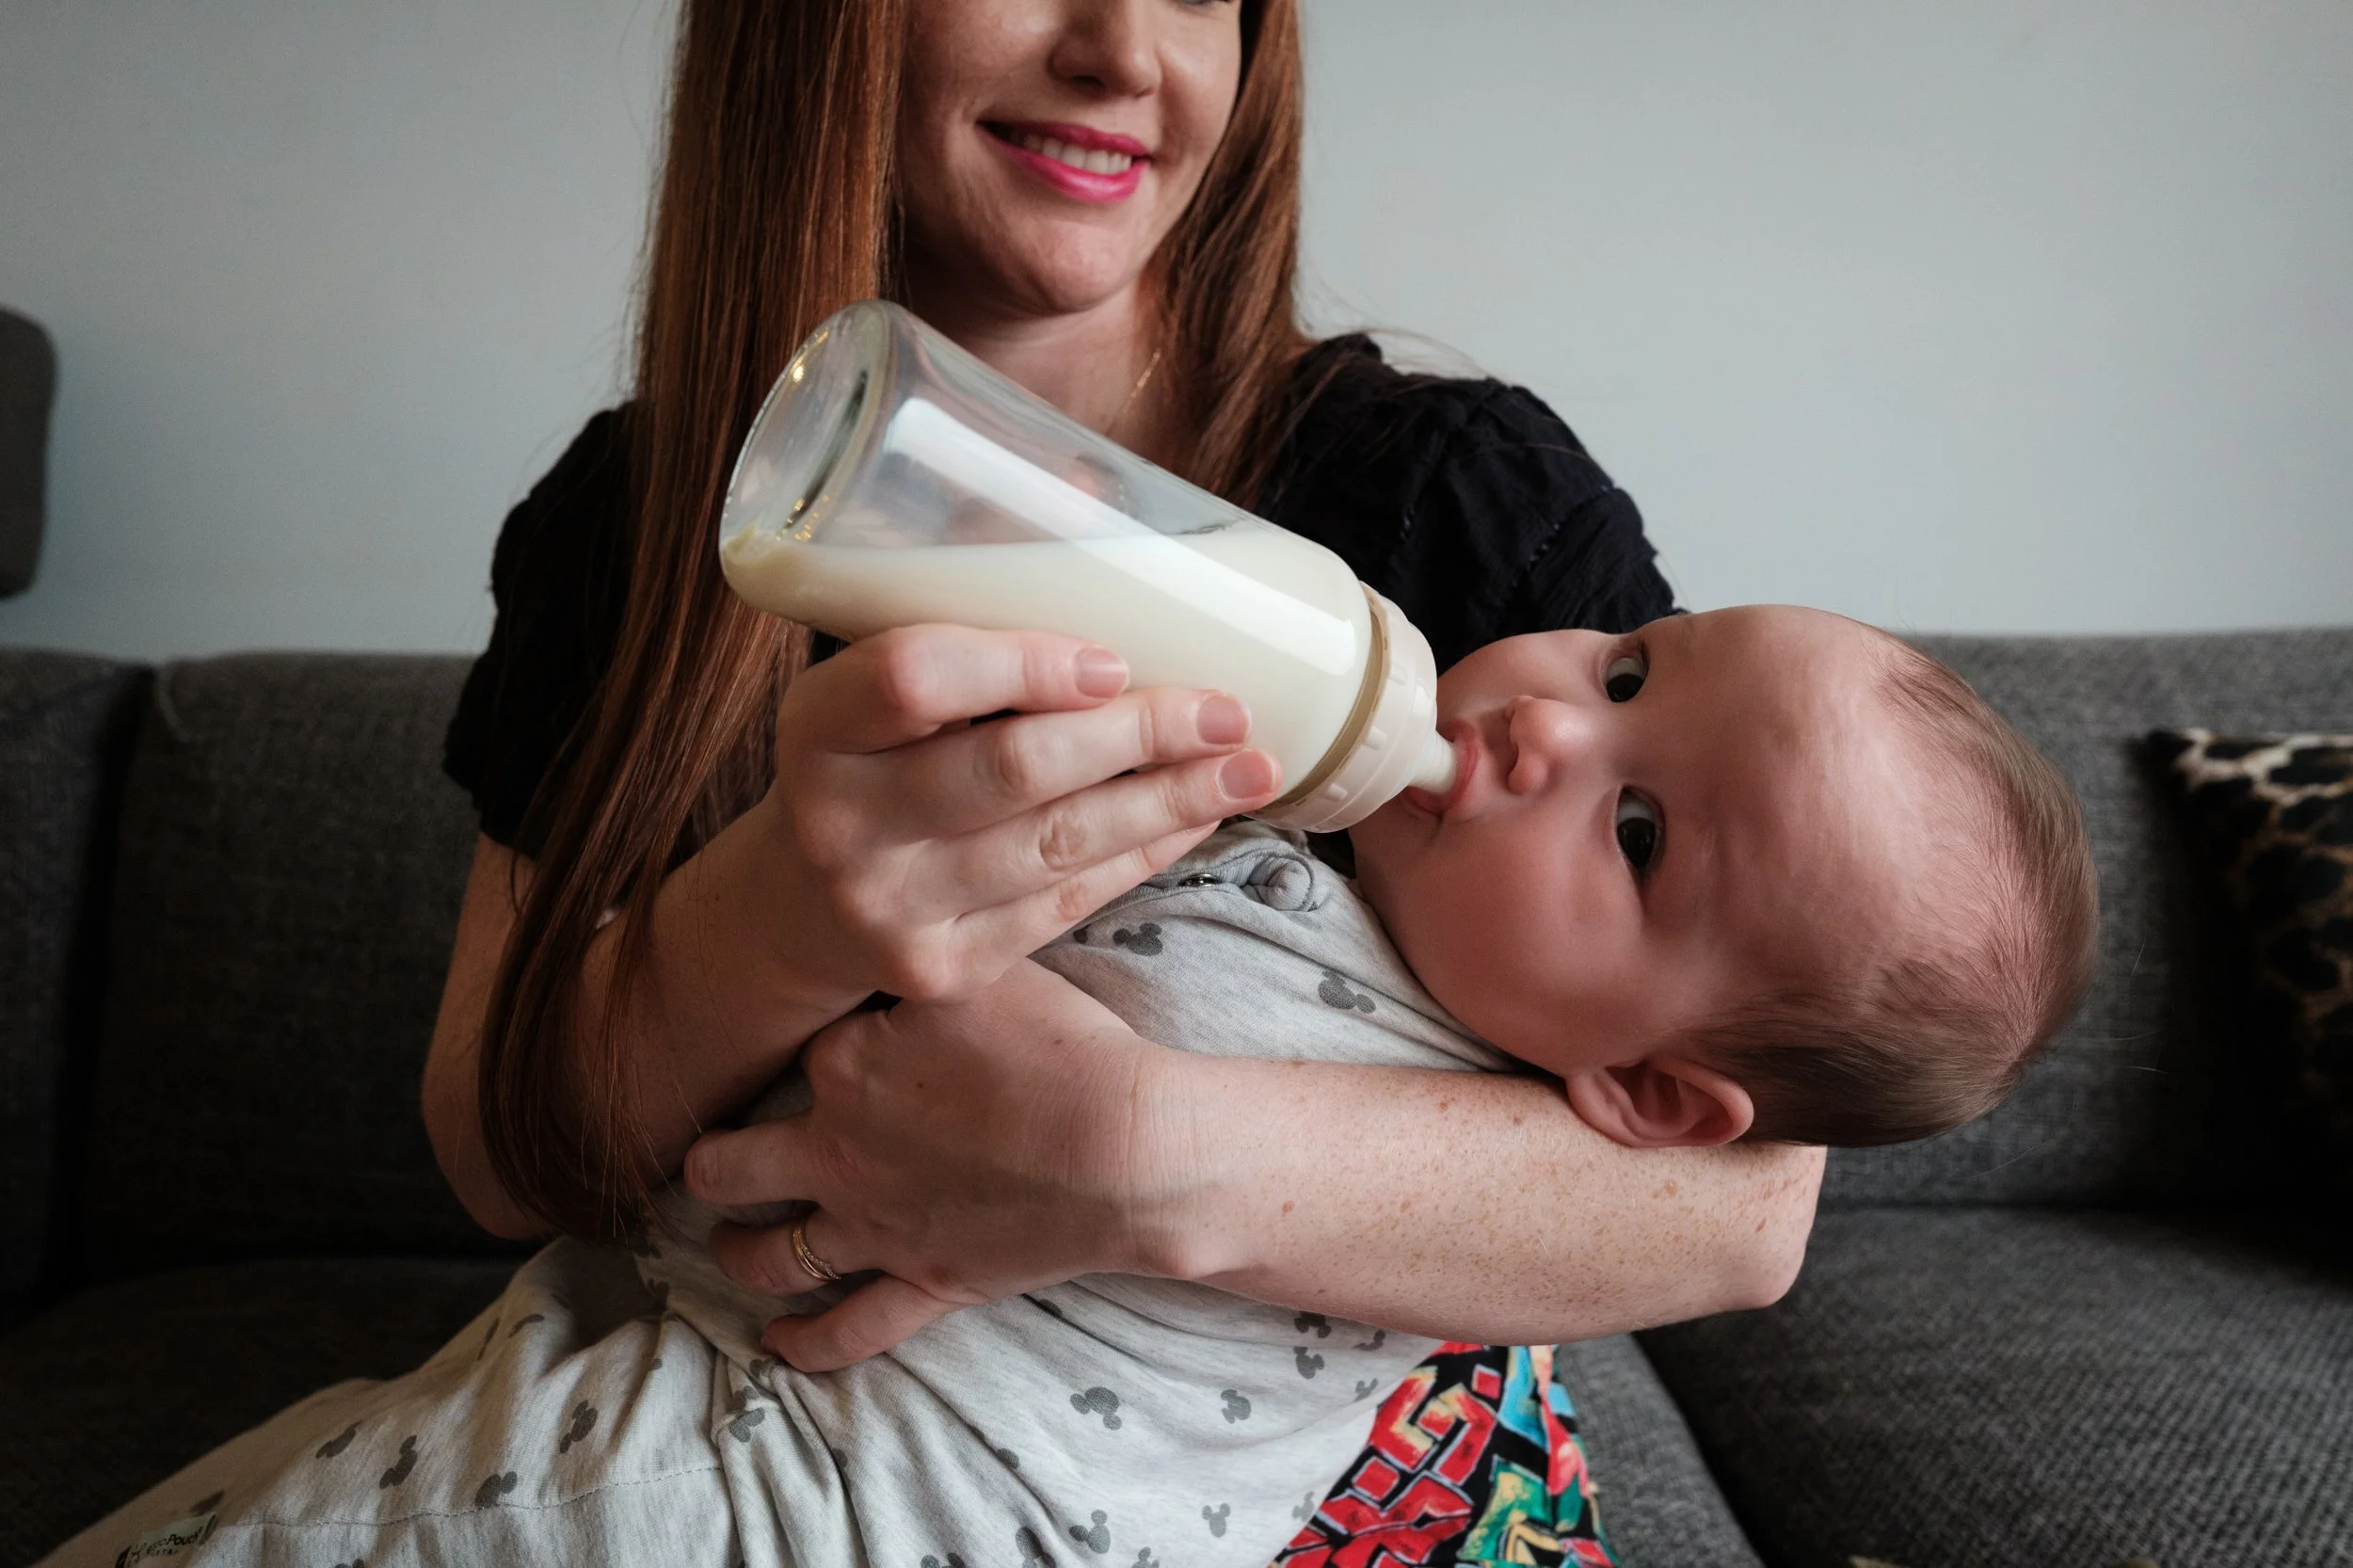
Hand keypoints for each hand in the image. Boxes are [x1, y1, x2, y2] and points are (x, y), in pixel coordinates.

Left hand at [685, 961, 1199, 1369]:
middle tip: (705, 1158)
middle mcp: (838, 1153)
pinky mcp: (924, 1284)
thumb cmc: (1062, 1047)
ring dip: (734, 1250)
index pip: (787, 1049)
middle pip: (730, 1166)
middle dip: (707, 1163)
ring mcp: (875, 1228)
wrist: (1123, 1149)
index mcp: (843, 1066)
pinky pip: (848, 1330)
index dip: (791, 1041)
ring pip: (769, 1254)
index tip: (791, 1035)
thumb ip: (927, 956)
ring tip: (722, 1242)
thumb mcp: (986, 970)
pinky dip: (804, 1344)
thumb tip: (892, 929)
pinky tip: (777, 1344)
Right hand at [743, 624, 1282, 1011]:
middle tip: (1229, 709)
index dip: (1021, 664)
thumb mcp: (872, 677)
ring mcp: (890, 906)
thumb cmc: (869, 755)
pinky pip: (1065, 904)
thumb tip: (1097, 493)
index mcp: (816, 725)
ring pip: (1056, 846)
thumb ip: (964, 595)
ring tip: (1252, 766)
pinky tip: (1198, 814)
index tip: (1114, 657)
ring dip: (1169, 801)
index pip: (913, 678)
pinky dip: (1144, 854)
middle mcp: (839, 821)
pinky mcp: (944, 968)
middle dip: (1137, 735)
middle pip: (1009, 770)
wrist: (797, 907)